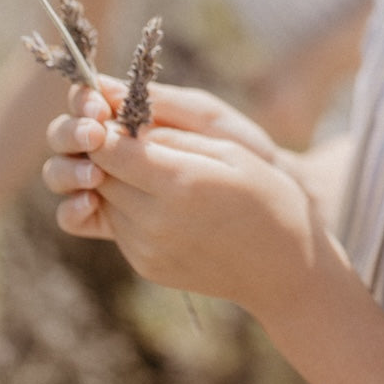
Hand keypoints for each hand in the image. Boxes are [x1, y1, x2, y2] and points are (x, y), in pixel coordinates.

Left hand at [43, 77, 323, 319]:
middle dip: (107, 152)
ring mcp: (147, 248)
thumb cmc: (268, 197)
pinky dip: (129, 207)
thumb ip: (175, 139)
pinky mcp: (146, 266)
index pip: (109, 150)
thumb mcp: (231, 153)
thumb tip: (128, 128)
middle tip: (131, 136)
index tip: (113, 115)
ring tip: (154, 169)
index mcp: (179, 183)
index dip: (104, 128)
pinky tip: (161, 200)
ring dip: (118, 180)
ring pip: (105, 200)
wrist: (283, 269)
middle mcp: (155, 220)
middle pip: (99, 175)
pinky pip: (119, 226)